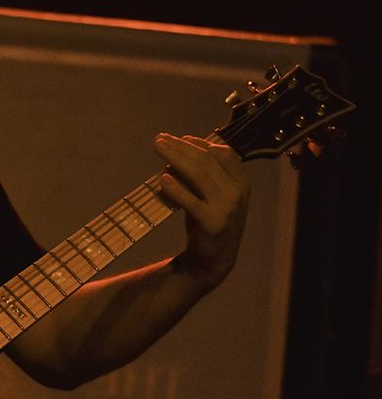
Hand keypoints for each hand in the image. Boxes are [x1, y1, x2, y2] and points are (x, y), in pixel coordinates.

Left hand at [154, 134, 250, 289]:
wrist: (213, 260)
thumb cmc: (208, 221)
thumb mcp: (210, 195)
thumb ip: (202, 176)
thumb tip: (177, 153)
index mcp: (241, 181)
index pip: (221, 153)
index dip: (199, 143)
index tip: (178, 138)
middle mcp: (238, 192)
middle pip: (207, 161)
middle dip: (181, 147)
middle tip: (159, 139)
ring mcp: (227, 207)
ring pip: (200, 175)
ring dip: (176, 159)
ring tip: (158, 149)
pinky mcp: (213, 224)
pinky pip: (191, 202)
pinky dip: (177, 189)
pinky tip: (162, 179)